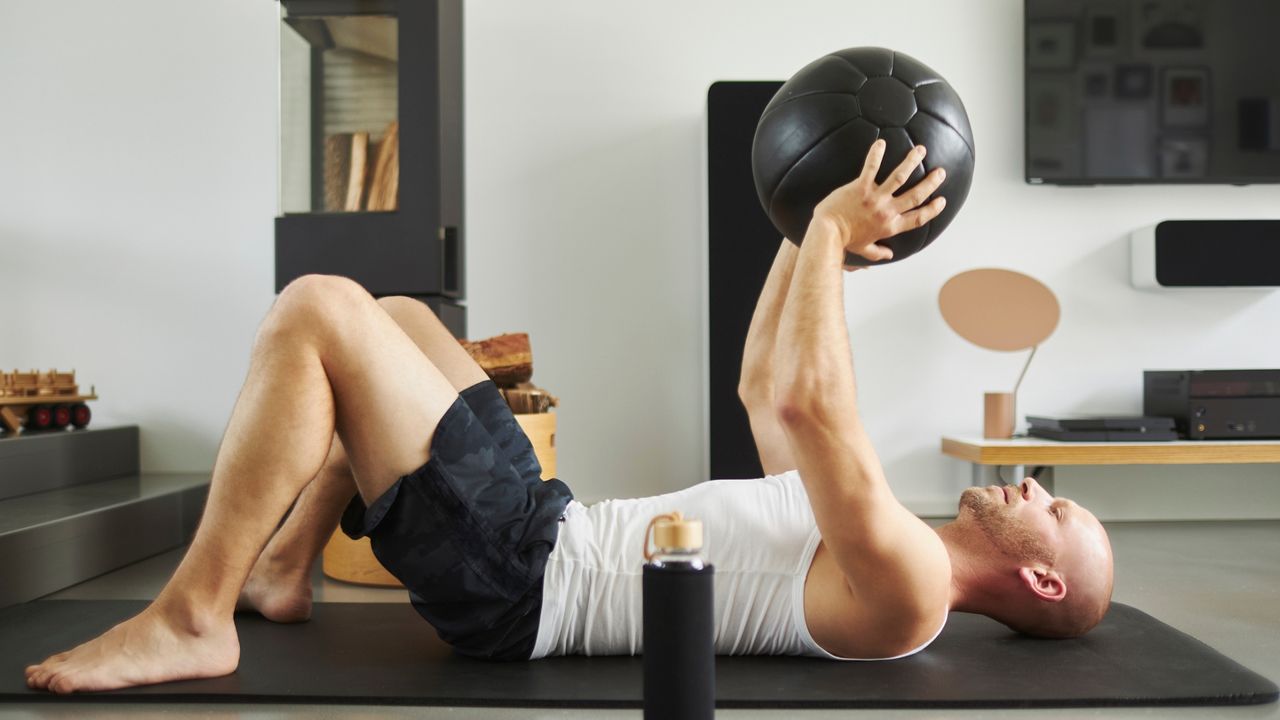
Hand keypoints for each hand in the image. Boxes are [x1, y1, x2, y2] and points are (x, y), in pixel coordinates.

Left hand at [812, 139, 946, 263]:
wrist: (827, 233)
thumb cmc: (844, 241)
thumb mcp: (864, 249)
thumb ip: (878, 252)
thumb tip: (889, 255)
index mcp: (890, 226)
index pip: (918, 218)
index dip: (932, 210)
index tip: (941, 201)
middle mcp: (887, 211)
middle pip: (915, 195)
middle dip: (930, 183)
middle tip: (940, 172)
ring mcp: (875, 198)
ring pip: (899, 177)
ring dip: (912, 162)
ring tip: (921, 150)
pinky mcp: (860, 187)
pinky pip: (871, 167)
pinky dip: (876, 154)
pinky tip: (881, 142)